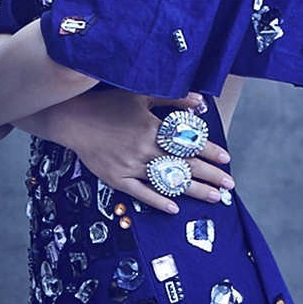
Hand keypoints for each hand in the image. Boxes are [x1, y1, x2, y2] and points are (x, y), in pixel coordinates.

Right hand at [56, 88, 234, 213]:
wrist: (72, 120)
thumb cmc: (107, 104)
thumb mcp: (140, 95)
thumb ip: (172, 99)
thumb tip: (200, 103)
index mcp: (152, 128)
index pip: (188, 143)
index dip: (209, 151)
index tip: (226, 159)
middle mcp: (144, 149)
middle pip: (184, 165)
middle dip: (210, 176)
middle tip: (229, 185)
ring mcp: (130, 166)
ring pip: (167, 181)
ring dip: (193, 191)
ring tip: (214, 198)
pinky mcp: (117, 179)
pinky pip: (141, 193)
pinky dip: (158, 201)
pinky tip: (175, 208)